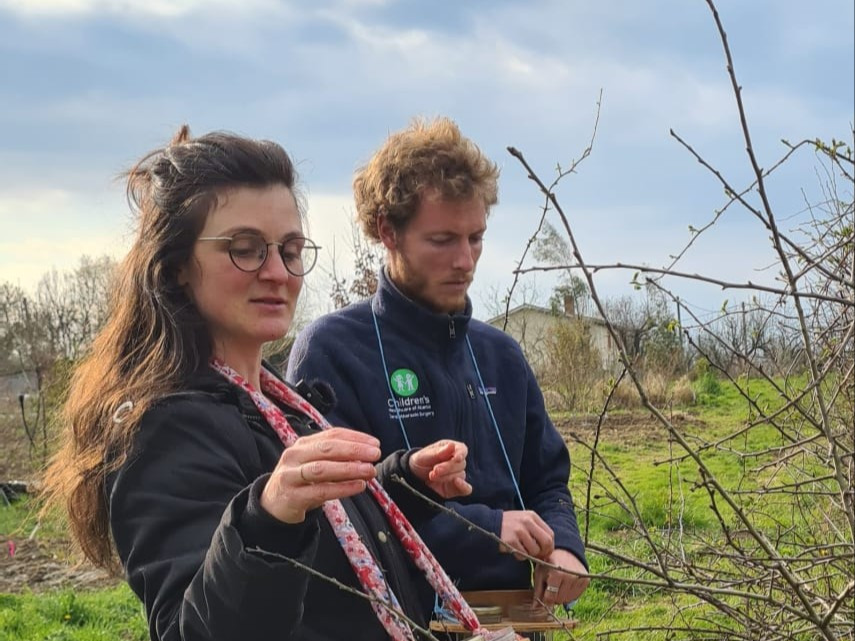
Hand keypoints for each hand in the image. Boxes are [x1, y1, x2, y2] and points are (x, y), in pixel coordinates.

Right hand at [260, 427, 380, 523]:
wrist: (272, 504)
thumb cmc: (301, 481)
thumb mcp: (315, 465)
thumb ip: (338, 460)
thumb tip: (368, 458)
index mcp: (303, 444)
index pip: (331, 435)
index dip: (355, 437)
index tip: (375, 443)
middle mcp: (295, 455)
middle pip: (327, 448)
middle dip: (354, 450)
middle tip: (375, 454)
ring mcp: (291, 475)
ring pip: (322, 469)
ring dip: (349, 468)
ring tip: (369, 470)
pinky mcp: (292, 496)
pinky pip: (320, 491)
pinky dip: (341, 488)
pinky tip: (358, 486)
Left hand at [409, 440, 472, 498]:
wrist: (414, 477)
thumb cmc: (420, 462)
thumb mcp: (424, 456)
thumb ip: (438, 452)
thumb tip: (452, 445)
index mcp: (450, 448)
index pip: (462, 449)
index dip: (461, 453)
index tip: (456, 458)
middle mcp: (456, 461)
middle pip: (461, 464)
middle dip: (447, 467)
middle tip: (434, 470)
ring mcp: (457, 475)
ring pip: (460, 476)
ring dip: (446, 477)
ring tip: (432, 476)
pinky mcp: (456, 488)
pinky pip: (466, 489)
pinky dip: (464, 487)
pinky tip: (456, 483)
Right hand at [499, 510, 553, 559]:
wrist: (489, 522)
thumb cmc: (509, 524)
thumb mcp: (524, 520)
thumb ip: (536, 530)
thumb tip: (548, 548)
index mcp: (532, 516)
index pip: (550, 534)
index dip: (549, 546)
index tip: (545, 551)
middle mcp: (527, 522)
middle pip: (546, 542)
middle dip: (543, 552)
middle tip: (537, 556)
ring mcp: (519, 530)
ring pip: (534, 550)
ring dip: (529, 555)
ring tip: (522, 550)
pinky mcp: (511, 540)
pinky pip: (522, 554)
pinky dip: (520, 556)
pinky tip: (514, 549)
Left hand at [534, 549, 589, 605]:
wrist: (565, 552)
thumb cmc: (550, 562)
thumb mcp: (540, 573)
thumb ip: (538, 590)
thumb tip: (535, 606)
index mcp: (558, 573)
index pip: (551, 596)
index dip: (545, 599)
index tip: (543, 597)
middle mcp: (571, 576)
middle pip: (559, 599)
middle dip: (553, 597)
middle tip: (551, 587)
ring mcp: (580, 578)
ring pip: (568, 599)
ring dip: (561, 596)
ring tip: (558, 585)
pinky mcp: (586, 580)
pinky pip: (576, 596)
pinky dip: (569, 594)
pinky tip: (566, 585)